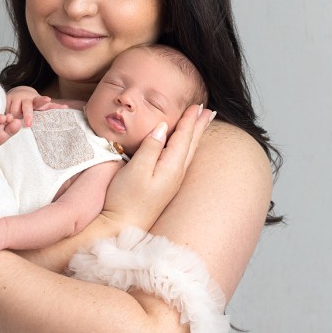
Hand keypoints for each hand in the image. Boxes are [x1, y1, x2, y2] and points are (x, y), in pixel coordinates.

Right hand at [5, 86, 60, 126]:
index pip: (40, 101)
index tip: (48, 99)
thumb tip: (67, 107)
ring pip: (16, 113)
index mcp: (36, 100)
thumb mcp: (41, 105)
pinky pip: (7, 111)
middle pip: (27, 108)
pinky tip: (9, 115)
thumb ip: (52, 106)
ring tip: (18, 117)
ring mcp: (16, 98)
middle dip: (28, 116)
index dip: (43, 100)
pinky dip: (8, 115)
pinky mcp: (7, 98)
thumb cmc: (32, 102)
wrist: (18, 92)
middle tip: (29, 125)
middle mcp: (26, 98)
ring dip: (16, 117)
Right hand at [100, 104, 215, 230]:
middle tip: (209, 111)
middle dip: (199, 126)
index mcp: (171, 167)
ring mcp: (172, 182)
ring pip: (188, 153)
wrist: (122, 227)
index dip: (189, 120)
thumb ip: (151, 147)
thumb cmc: (125, 199)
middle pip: (191, 144)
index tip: (196, 105)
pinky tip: (185, 148)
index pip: (183, 137)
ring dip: (196, 136)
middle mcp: (176, 174)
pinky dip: (187, 148)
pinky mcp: (165, 187)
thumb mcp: (135, 169)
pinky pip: (181, 160)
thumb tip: (163, 128)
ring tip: (203, 124)